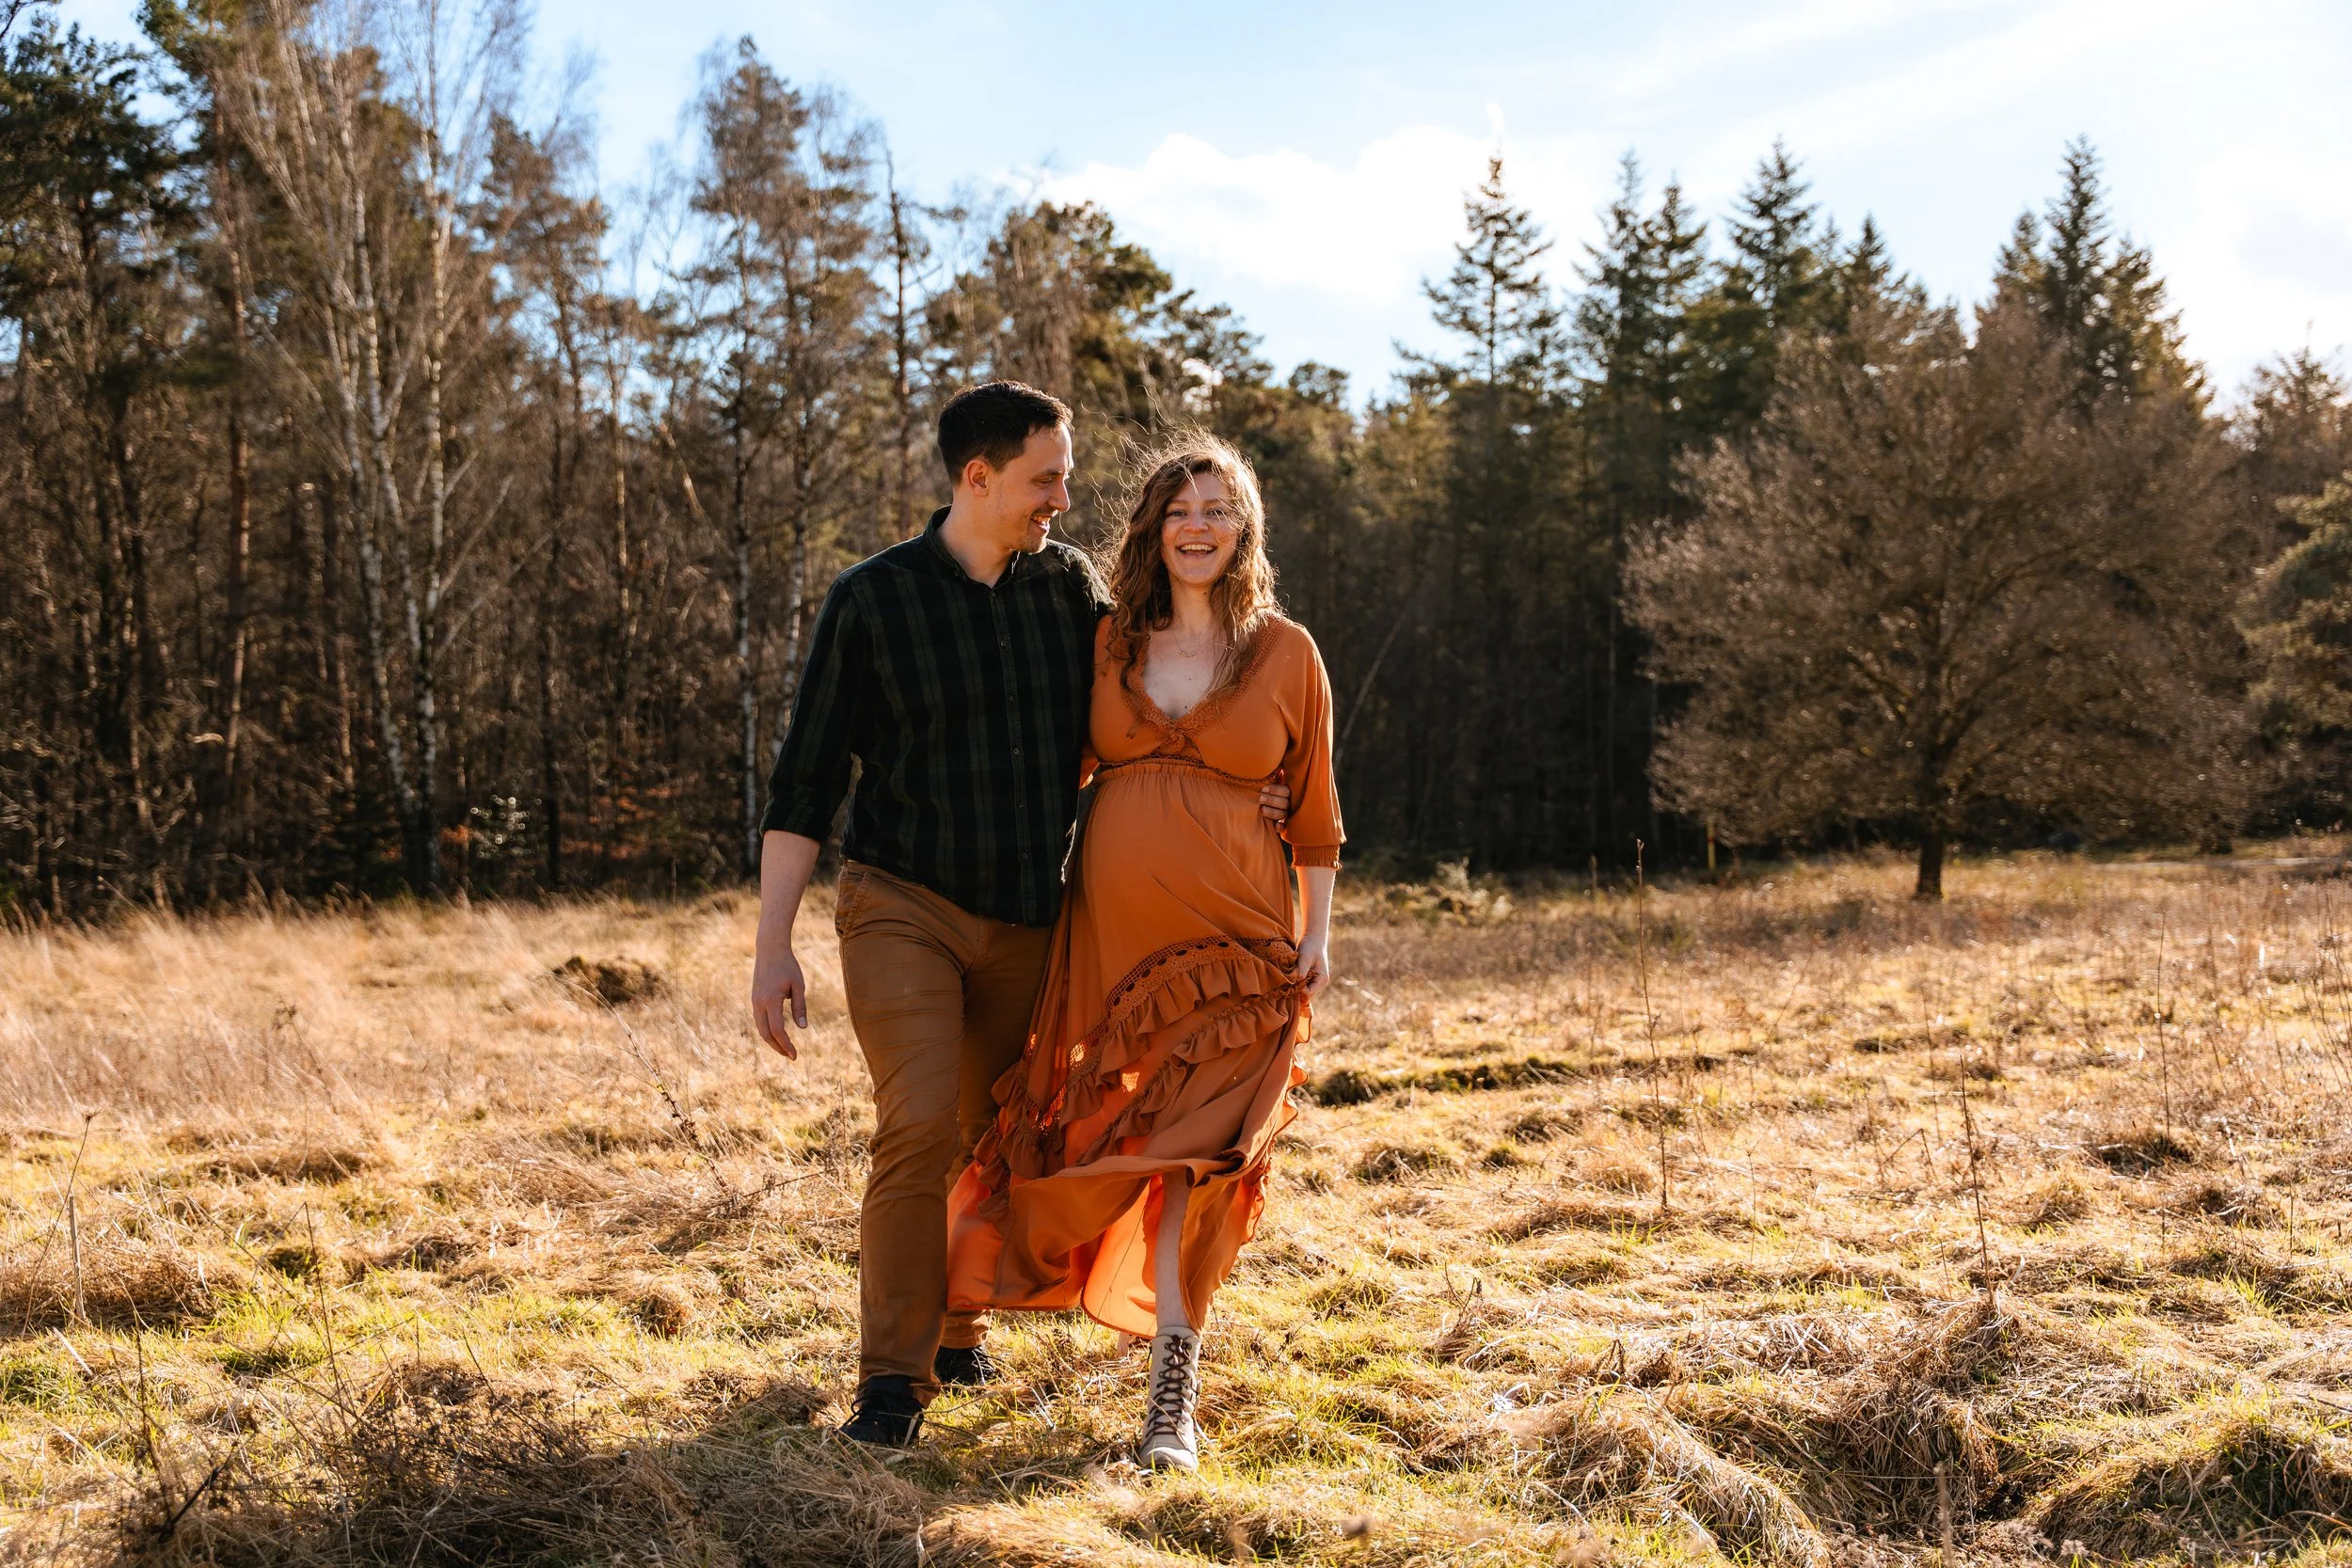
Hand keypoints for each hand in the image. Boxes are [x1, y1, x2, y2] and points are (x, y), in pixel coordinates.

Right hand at [750, 943, 808, 1059]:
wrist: (770, 949)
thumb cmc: (787, 966)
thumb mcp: (798, 985)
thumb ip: (800, 1007)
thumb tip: (802, 1028)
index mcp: (770, 1000)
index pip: (777, 1030)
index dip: (786, 1044)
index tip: (795, 1055)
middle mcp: (759, 1003)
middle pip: (766, 1034)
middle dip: (778, 1047)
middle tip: (791, 1056)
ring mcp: (755, 1001)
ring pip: (760, 1028)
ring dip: (772, 1040)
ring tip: (785, 1048)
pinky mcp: (755, 999)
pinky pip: (759, 1020)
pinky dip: (768, 1030)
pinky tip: (778, 1034)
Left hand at [1258, 769, 1291, 825]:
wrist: (1260, 798)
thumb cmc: (1264, 785)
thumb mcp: (1270, 778)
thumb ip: (1273, 772)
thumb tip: (1273, 765)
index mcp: (1286, 790)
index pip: (1285, 790)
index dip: (1276, 790)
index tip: (1263, 788)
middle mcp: (1288, 802)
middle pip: (1284, 802)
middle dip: (1272, 800)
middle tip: (1260, 798)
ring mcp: (1286, 813)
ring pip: (1282, 814)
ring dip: (1273, 812)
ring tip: (1262, 810)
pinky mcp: (1281, 823)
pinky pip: (1283, 826)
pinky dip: (1280, 827)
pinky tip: (1276, 828)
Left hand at [1294, 932, 1330, 998]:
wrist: (1313, 937)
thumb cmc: (1311, 946)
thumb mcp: (1306, 958)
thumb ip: (1301, 971)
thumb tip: (1294, 984)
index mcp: (1322, 979)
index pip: (1308, 993)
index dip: (1298, 990)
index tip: (1291, 980)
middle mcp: (1319, 982)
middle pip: (1305, 994)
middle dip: (1296, 989)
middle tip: (1287, 980)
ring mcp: (1314, 980)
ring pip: (1302, 990)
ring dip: (1294, 985)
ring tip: (1288, 976)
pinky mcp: (1309, 976)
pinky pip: (1300, 984)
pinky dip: (1294, 981)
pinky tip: (1290, 975)